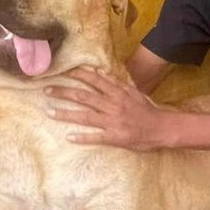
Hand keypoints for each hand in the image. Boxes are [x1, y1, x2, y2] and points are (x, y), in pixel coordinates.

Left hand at [45, 68, 168, 148]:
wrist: (162, 128)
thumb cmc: (148, 110)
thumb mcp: (134, 92)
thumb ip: (116, 83)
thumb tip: (100, 71)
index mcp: (117, 93)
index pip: (94, 81)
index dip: (77, 76)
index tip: (62, 72)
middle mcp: (112, 105)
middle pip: (84, 97)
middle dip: (63, 93)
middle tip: (47, 90)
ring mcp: (112, 122)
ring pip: (85, 116)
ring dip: (66, 114)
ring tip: (50, 112)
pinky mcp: (114, 137)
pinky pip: (95, 137)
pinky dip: (82, 138)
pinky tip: (69, 137)